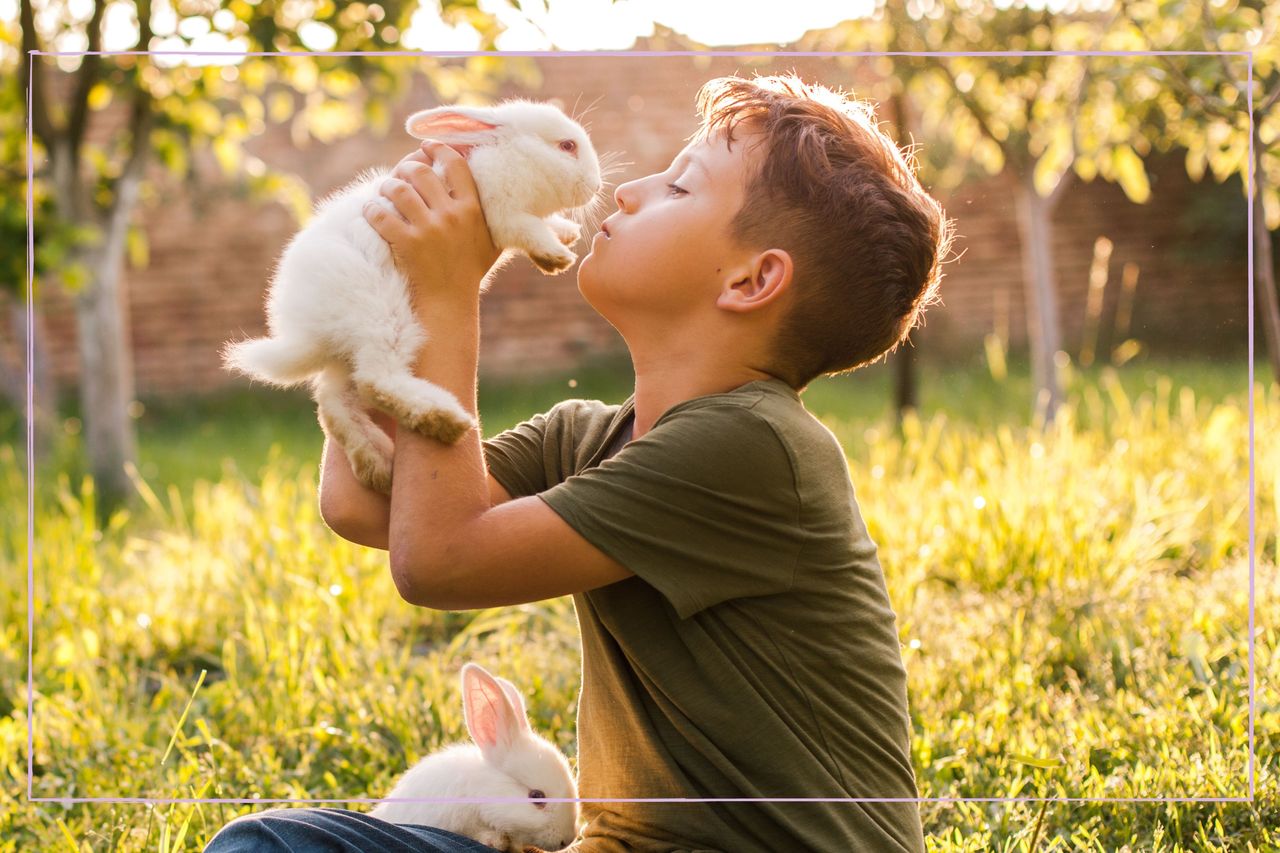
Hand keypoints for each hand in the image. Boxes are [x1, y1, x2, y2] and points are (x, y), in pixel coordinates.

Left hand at [363, 140, 501, 310]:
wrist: (450, 304)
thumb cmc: (471, 272)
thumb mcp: (493, 243)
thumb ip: (497, 220)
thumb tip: (509, 202)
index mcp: (473, 210)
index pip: (455, 165)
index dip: (438, 150)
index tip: (427, 148)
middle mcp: (452, 215)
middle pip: (421, 172)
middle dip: (405, 167)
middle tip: (401, 173)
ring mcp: (429, 229)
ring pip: (398, 189)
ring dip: (387, 186)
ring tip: (385, 190)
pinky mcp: (407, 244)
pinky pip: (381, 214)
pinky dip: (372, 209)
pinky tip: (371, 211)